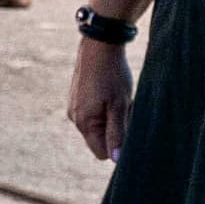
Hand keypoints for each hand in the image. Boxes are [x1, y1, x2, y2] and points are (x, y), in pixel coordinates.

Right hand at [66, 35, 132, 159]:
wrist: (100, 44)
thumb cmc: (112, 74)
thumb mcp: (120, 105)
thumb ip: (117, 133)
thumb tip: (116, 159)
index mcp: (84, 123)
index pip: (101, 152)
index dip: (117, 146)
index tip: (129, 128)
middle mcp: (75, 117)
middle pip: (100, 138)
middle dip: (116, 129)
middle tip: (127, 108)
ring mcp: (75, 107)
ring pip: (100, 124)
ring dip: (113, 117)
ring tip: (121, 97)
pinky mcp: (78, 97)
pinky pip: (95, 112)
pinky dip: (107, 107)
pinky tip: (113, 91)